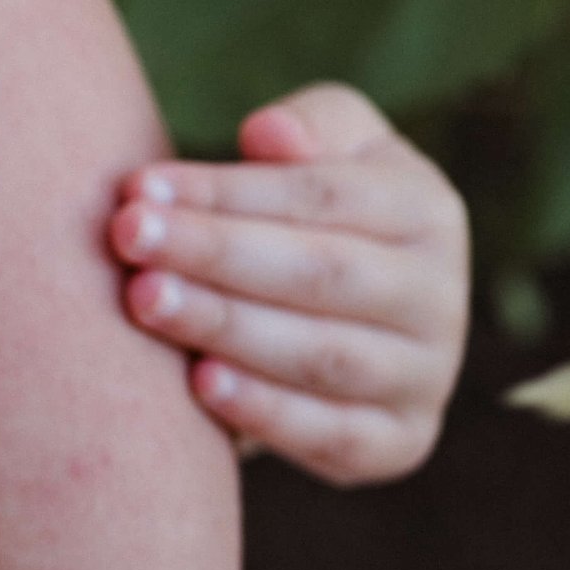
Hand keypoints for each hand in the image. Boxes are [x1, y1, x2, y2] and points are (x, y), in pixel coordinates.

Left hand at [109, 83, 468, 486]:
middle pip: (321, 272)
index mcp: (428, 211)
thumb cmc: (315, 214)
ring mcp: (425, 376)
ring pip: (321, 355)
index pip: (323, 196)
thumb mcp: (328, 149)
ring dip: (226, 327)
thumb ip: (309, 126)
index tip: (141, 187)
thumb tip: (269, 135)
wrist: (344, 320)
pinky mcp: (398, 444)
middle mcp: (439, 297)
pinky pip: (333, 435)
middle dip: (216, 253)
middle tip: (129, 239)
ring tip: (144, 300)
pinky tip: (198, 384)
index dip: (229, 192)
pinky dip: (266, 412)